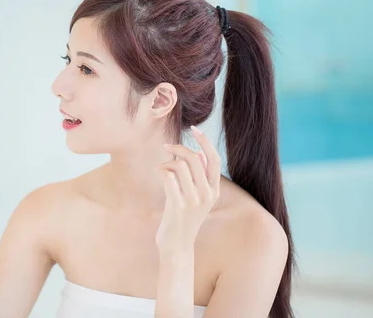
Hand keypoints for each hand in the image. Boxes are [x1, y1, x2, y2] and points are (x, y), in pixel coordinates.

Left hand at [155, 126, 220, 254]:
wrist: (176, 244)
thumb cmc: (181, 216)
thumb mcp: (195, 196)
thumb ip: (198, 176)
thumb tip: (198, 153)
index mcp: (214, 190)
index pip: (214, 159)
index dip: (204, 141)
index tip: (194, 129)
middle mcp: (207, 194)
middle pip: (194, 158)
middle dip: (178, 148)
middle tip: (166, 147)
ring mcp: (194, 201)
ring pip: (179, 166)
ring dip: (166, 163)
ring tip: (162, 170)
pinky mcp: (179, 206)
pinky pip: (168, 177)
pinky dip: (161, 171)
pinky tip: (158, 174)